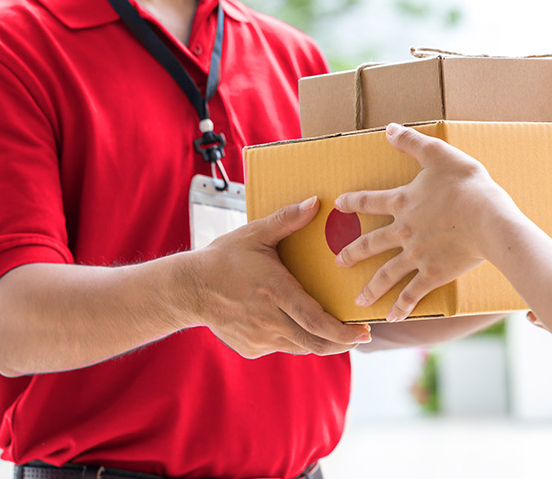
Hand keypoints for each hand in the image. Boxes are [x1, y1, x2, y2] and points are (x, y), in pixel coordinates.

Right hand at [187, 196, 370, 357]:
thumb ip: (287, 220)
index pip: (316, 322)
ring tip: (334, 330)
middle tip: (360, 336)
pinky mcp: (251, 348)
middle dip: (342, 343)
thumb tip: (316, 202)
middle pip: (315, 343)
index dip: (343, 332)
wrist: (188, 288)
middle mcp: (269, 320)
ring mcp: (259, 338)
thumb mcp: (255, 234)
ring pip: (301, 347)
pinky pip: (282, 346)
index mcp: (276, 292)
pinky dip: (295, 339)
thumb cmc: (224, 258)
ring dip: (320, 341)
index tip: (363, 332)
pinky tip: (297, 324)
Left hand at [334, 123, 520, 321]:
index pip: (369, 201)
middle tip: (339, 262)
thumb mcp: (439, 154)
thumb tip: (388, 129)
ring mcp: (416, 256)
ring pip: (386, 274)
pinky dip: (402, 307)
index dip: (352, 202)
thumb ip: (412, 142)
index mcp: (402, 202)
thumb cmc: (467, 185)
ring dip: (371, 287)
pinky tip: (392, 318)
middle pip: (371, 243)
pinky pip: (412, 294)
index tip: (338, 205)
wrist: (488, 220)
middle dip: (353, 253)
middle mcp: (403, 231)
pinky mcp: (433, 274)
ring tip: (358, 300)